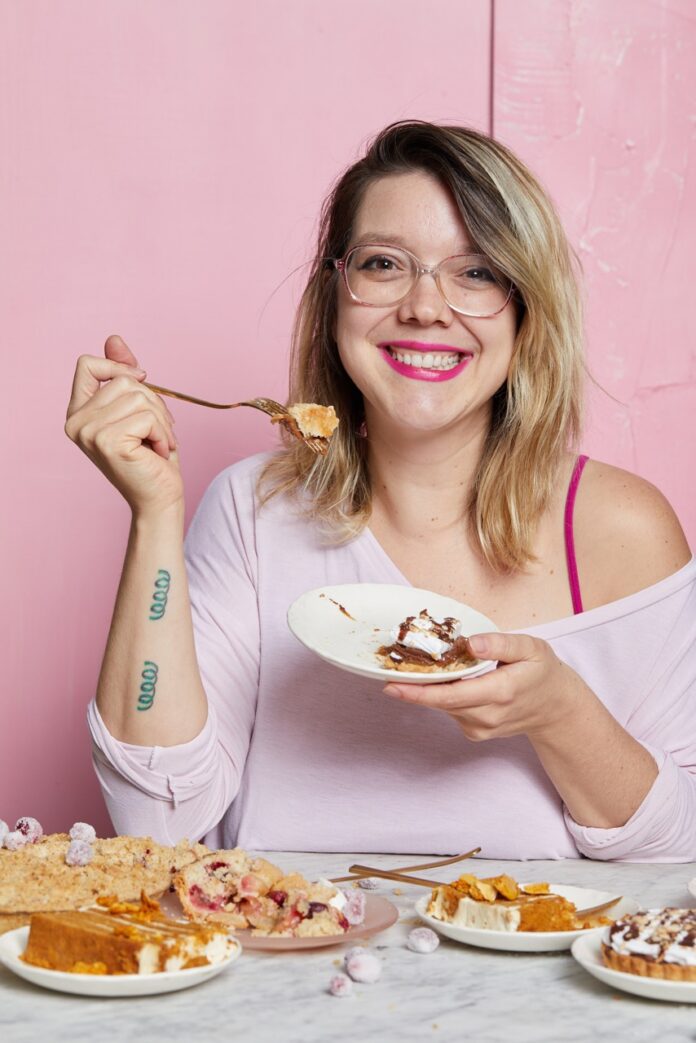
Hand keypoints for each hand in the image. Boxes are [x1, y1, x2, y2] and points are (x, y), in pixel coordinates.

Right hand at [65, 335, 182, 515]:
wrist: (159, 499)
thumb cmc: (151, 456)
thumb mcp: (138, 409)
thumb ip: (122, 375)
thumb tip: (114, 338)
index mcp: (77, 412)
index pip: (86, 364)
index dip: (118, 366)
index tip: (142, 379)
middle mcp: (76, 422)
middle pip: (123, 380)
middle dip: (153, 403)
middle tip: (157, 432)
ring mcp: (89, 432)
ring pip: (139, 397)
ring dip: (161, 421)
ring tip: (157, 443)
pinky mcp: (108, 442)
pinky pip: (148, 417)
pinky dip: (162, 433)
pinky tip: (157, 452)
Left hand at [383, 632, 583, 741]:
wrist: (556, 709)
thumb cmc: (542, 672)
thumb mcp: (530, 648)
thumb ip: (500, 644)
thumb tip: (469, 644)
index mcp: (500, 692)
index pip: (450, 695)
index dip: (417, 692)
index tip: (391, 685)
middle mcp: (487, 715)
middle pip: (440, 703)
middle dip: (411, 688)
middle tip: (387, 670)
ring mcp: (480, 728)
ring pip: (443, 706)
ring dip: (426, 689)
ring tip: (413, 667)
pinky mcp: (474, 732)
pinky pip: (450, 710)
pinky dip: (441, 695)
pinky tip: (444, 679)